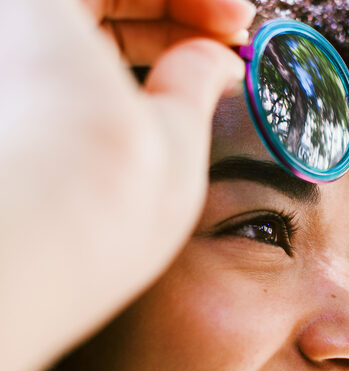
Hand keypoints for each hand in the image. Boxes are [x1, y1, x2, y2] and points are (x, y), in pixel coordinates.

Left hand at [0, 0, 254, 370]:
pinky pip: (55, 62)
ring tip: (191, 75)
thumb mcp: (176, 134)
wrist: (15, 279)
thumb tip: (213, 62)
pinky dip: (105, 71)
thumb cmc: (92, 208)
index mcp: (39, 4)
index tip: (238, 23)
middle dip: (174, 13)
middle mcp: (11, 28)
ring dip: (143, 41)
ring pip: (79, 24)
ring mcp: (4, 68)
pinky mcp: (4, 113)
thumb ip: (198, 80)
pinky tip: (144, 98)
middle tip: (221, 44)